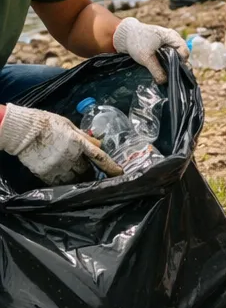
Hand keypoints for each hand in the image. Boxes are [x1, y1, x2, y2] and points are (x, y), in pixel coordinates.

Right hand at [0, 104, 121, 183]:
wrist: (25, 131)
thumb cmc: (49, 124)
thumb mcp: (70, 126)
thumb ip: (84, 137)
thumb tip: (98, 145)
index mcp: (79, 143)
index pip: (99, 157)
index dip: (110, 166)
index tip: (119, 173)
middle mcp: (70, 157)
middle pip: (86, 171)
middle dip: (91, 172)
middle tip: (92, 173)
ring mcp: (58, 167)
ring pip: (74, 179)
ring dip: (78, 178)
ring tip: (78, 177)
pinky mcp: (46, 174)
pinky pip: (58, 183)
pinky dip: (63, 182)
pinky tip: (64, 178)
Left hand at [113, 17, 189, 83]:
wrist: (123, 35)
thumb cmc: (136, 42)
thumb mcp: (146, 58)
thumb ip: (156, 70)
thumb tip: (164, 81)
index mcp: (172, 36)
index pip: (184, 52)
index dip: (182, 63)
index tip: (175, 73)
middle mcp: (173, 38)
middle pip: (182, 53)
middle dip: (178, 65)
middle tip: (173, 76)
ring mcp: (168, 41)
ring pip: (175, 55)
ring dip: (172, 64)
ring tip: (168, 74)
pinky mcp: (162, 45)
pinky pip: (169, 54)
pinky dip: (167, 61)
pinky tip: (163, 69)